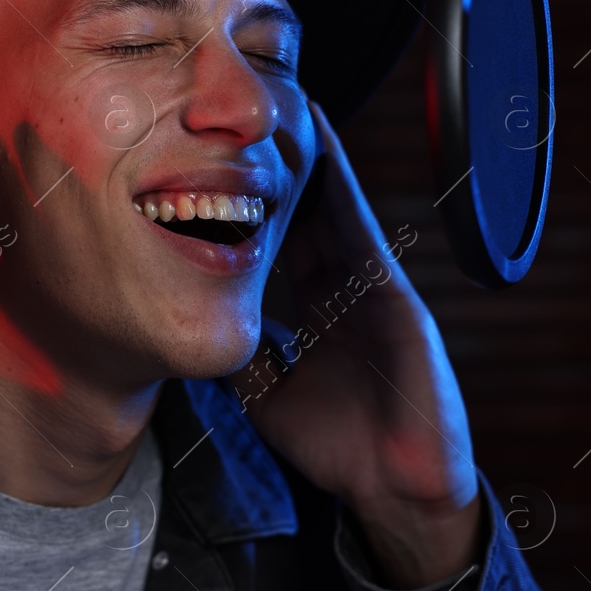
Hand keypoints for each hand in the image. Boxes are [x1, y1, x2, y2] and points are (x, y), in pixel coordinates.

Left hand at [230, 99, 480, 587]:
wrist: (397, 488)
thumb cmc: (340, 448)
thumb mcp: (269, 394)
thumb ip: (242, 355)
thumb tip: (193, 324)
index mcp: (322, 311)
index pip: (282, 243)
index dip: (253, 204)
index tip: (217, 163)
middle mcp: (348, 290)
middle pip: (307, 213)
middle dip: (279, 166)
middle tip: (245, 114)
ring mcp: (375, 288)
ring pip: (335, 208)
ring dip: (312, 156)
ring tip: (284, 102)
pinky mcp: (396, 296)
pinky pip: (362, 231)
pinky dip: (343, 186)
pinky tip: (323, 146)